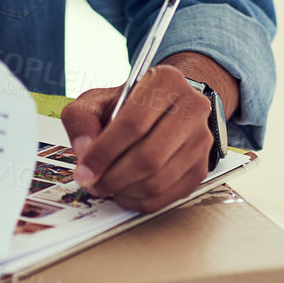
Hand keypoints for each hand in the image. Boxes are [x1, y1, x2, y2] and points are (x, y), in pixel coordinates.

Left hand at [59, 64, 212, 213]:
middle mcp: (192, 108)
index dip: (104, 153)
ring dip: (125, 191)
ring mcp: (201, 139)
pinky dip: (140, 200)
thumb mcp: (97, 100)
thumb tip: (85, 152)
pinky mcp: (201, 166)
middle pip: (149, 156)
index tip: (84, 171)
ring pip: (159, 180)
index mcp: (166, 82)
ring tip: (107, 186)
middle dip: (114, 177)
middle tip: (93, 184)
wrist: (163, 108)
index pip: (133, 124)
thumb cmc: (128, 105)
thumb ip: (81, 120)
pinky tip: (125, 191)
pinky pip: (168, 195)